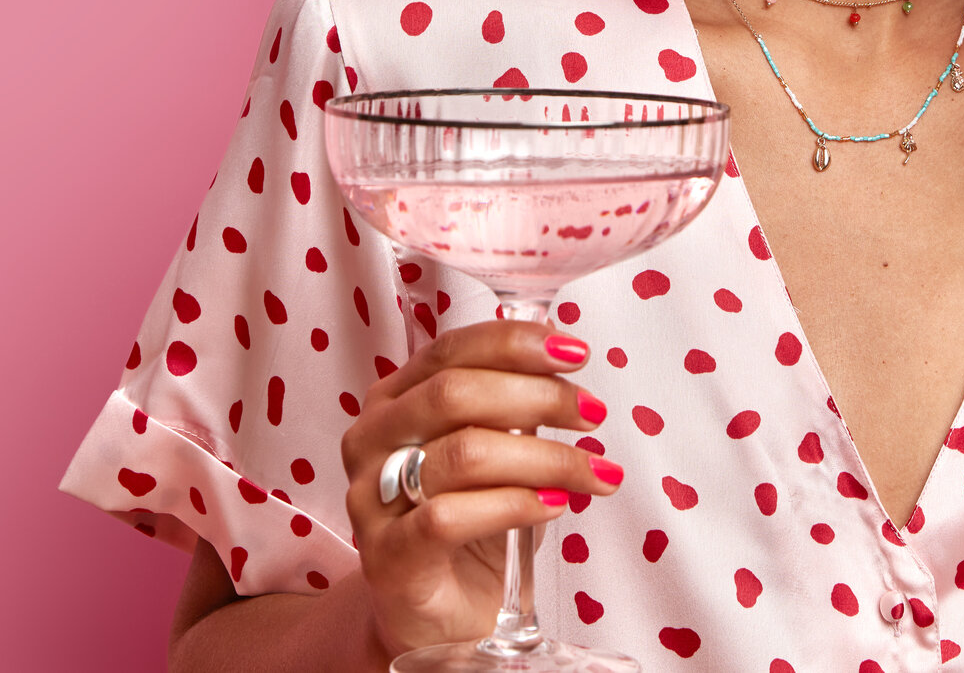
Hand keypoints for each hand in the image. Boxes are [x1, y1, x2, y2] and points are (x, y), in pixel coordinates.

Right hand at [339, 321, 624, 655]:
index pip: (450, 350)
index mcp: (394, 400)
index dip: (515, 344)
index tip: (575, 353)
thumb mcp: (499, 454)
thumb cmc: (474, 525)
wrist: (444, 618)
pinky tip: (555, 505)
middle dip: (537, 396)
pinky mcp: (387, 556)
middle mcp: (372, 440)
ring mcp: (371, 499)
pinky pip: (449, 517)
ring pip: (462, 453)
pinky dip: (514, 505)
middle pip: (454, 393)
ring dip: (543, 457)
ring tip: (592, 471)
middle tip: (592, 414)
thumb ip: (516, 410)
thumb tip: (569, 370)